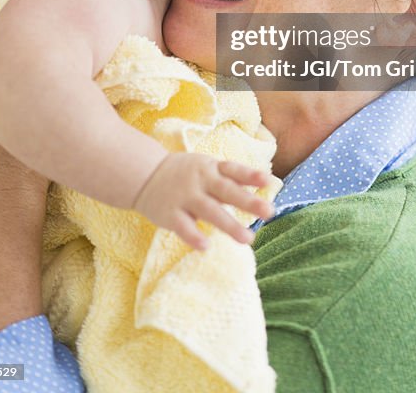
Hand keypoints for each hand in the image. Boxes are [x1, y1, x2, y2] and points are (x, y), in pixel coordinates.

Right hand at [132, 153, 274, 249]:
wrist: (145, 174)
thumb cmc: (186, 173)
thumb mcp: (207, 168)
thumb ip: (230, 178)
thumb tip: (265, 184)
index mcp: (211, 169)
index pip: (233, 170)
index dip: (250, 175)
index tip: (269, 181)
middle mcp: (200, 181)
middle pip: (227, 191)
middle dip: (248, 201)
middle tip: (270, 212)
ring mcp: (185, 197)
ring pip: (210, 211)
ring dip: (229, 225)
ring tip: (248, 239)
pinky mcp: (170, 214)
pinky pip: (183, 226)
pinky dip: (193, 236)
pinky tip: (206, 247)